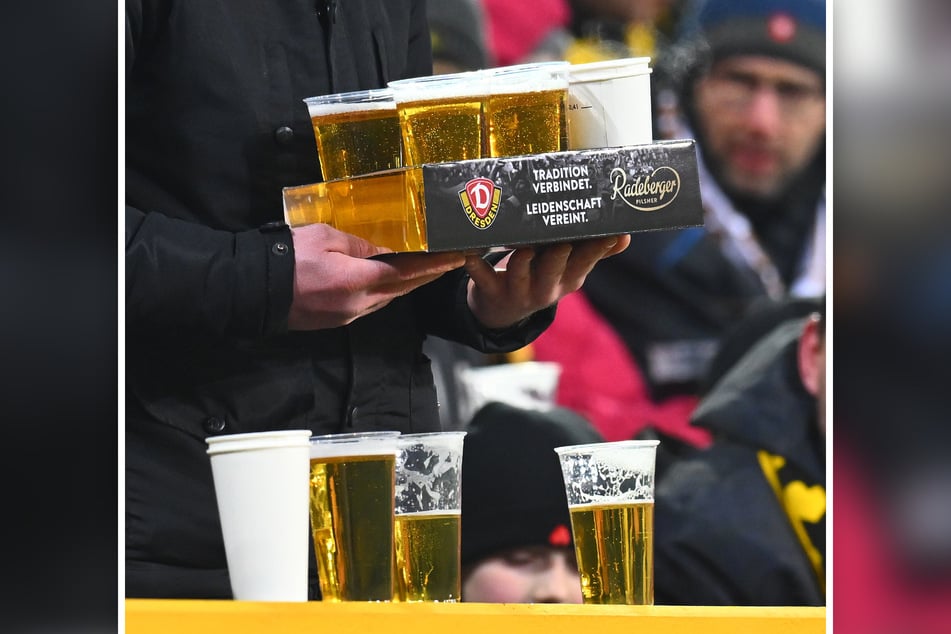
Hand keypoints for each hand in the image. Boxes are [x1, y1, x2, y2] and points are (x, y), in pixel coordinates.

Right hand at [287, 224, 465, 329]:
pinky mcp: (336, 320)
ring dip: (406, 285)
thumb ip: (360, 246)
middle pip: (402, 289)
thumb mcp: (326, 238)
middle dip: (427, 276)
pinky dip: (385, 292)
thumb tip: (385, 252)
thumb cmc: (288, 257)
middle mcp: (359, 304)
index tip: (457, 257)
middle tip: (448, 262)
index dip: (435, 265)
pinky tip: (389, 281)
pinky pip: (370, 305)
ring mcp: (348, 316)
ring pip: (386, 299)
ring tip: (424, 270)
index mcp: (359, 281)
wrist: (253, 290)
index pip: (407, 272)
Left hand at [464, 234, 630, 329]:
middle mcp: (545, 288)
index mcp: (567, 280)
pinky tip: (468, 253)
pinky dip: (474, 265)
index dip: (596, 247)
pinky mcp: (490, 291)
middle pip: (554, 267)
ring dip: (520, 258)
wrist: (502, 313)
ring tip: (522, 243)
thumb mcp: (569, 273)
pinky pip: (481, 277)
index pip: (585, 261)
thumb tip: (626, 235)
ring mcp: (517, 290)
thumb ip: (594, 253)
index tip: (608, 230)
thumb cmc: (540, 279)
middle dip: (557, 253)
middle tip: (559, 234)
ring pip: (520, 270)